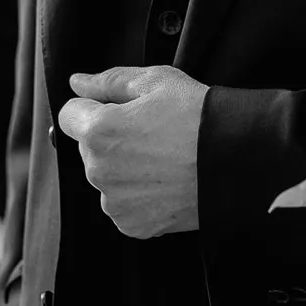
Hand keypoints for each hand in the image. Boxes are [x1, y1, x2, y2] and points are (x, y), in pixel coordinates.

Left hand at [58, 65, 207, 238]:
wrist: (236, 160)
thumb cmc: (199, 116)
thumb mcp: (157, 80)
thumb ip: (109, 80)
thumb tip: (77, 82)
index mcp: (99, 130)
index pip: (69, 115)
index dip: (94, 106)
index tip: (121, 109)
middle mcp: (99, 170)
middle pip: (89, 147)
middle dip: (111, 137)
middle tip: (153, 131)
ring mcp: (115, 202)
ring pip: (107, 176)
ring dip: (124, 167)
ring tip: (164, 156)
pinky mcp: (132, 225)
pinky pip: (123, 203)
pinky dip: (139, 193)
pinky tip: (166, 179)